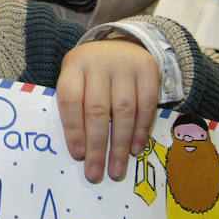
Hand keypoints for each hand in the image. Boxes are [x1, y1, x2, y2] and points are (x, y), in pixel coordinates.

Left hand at [56, 40, 158, 183]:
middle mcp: (98, 63)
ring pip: (123, 111)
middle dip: (97, 147)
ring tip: (116, 169)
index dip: (73, 130)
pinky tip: (135, 149)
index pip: (70, 100)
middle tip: (96, 173)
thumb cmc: (91, 73)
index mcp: (74, 67)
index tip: (78, 156)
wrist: (120, 44)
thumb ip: (75, 108)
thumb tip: (79, 152)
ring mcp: (124, 65)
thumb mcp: (76, 79)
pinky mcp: (148, 69)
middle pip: (97, 110)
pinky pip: (147, 105)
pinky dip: (141, 130)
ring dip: (120, 144)